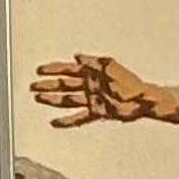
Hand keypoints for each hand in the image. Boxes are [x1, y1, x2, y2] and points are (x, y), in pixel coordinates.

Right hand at [30, 52, 178, 128]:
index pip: (69, 70)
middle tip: (34, 86)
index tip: (40, 70)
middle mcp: (90, 86)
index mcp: (93, 73)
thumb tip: (77, 56)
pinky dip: (66, 121)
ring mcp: (92, 99)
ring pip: (67, 99)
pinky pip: (78, 117)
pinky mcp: (97, 112)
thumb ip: (93, 62)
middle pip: (64, 85)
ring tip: (39, 99)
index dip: (54, 69)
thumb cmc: (131, 83)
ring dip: (53, 99)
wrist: (144, 100)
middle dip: (48, 85)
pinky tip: (55, 122)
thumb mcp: (111, 67)